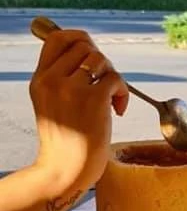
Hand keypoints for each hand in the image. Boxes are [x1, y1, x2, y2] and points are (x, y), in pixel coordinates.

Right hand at [29, 30, 128, 196]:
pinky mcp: (93, 100)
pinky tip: (117, 110)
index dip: (79, 38)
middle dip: (102, 62)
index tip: (92, 54)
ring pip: (102, 59)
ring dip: (113, 77)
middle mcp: (52, 80)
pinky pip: (116, 79)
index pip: (56, 38)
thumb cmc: (65, 141)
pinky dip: (123, 93)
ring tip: (111, 100)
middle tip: (104, 85)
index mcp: (40, 79)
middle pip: (85, 45)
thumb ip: (61, 78)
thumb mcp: (51, 103)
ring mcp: (71, 89)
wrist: (65, 171)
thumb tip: (87, 50)